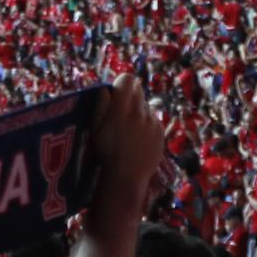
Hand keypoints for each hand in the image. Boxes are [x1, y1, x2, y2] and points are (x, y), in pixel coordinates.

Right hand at [91, 75, 163, 206]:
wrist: (127, 177)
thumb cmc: (106, 153)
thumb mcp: (96, 128)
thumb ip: (101, 106)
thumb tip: (105, 88)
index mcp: (122, 108)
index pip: (128, 79)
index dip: (121, 85)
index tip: (115, 95)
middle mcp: (140, 112)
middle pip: (138, 90)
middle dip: (129, 97)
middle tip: (121, 113)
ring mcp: (153, 122)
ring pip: (146, 106)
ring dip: (138, 112)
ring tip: (129, 131)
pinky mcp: (160, 132)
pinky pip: (153, 120)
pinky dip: (146, 125)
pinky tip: (138, 140)